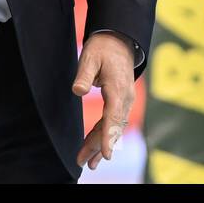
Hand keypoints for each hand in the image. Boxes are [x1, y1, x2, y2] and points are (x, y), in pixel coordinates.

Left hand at [71, 30, 134, 170]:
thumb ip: (84, 74)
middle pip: (112, 127)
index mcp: (118, 89)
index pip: (113, 117)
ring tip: (88, 162)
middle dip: (98, 146)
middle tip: (83, 162)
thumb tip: (78, 91)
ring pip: (113, 127)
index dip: (108, 136)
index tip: (105, 154)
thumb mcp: (90, 56)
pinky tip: (95, 145)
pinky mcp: (121, 101)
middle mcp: (125, 98)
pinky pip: (113, 121)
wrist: (119, 40)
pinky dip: (104, 134)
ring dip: (100, 143)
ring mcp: (125, 101)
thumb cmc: (103, 48)